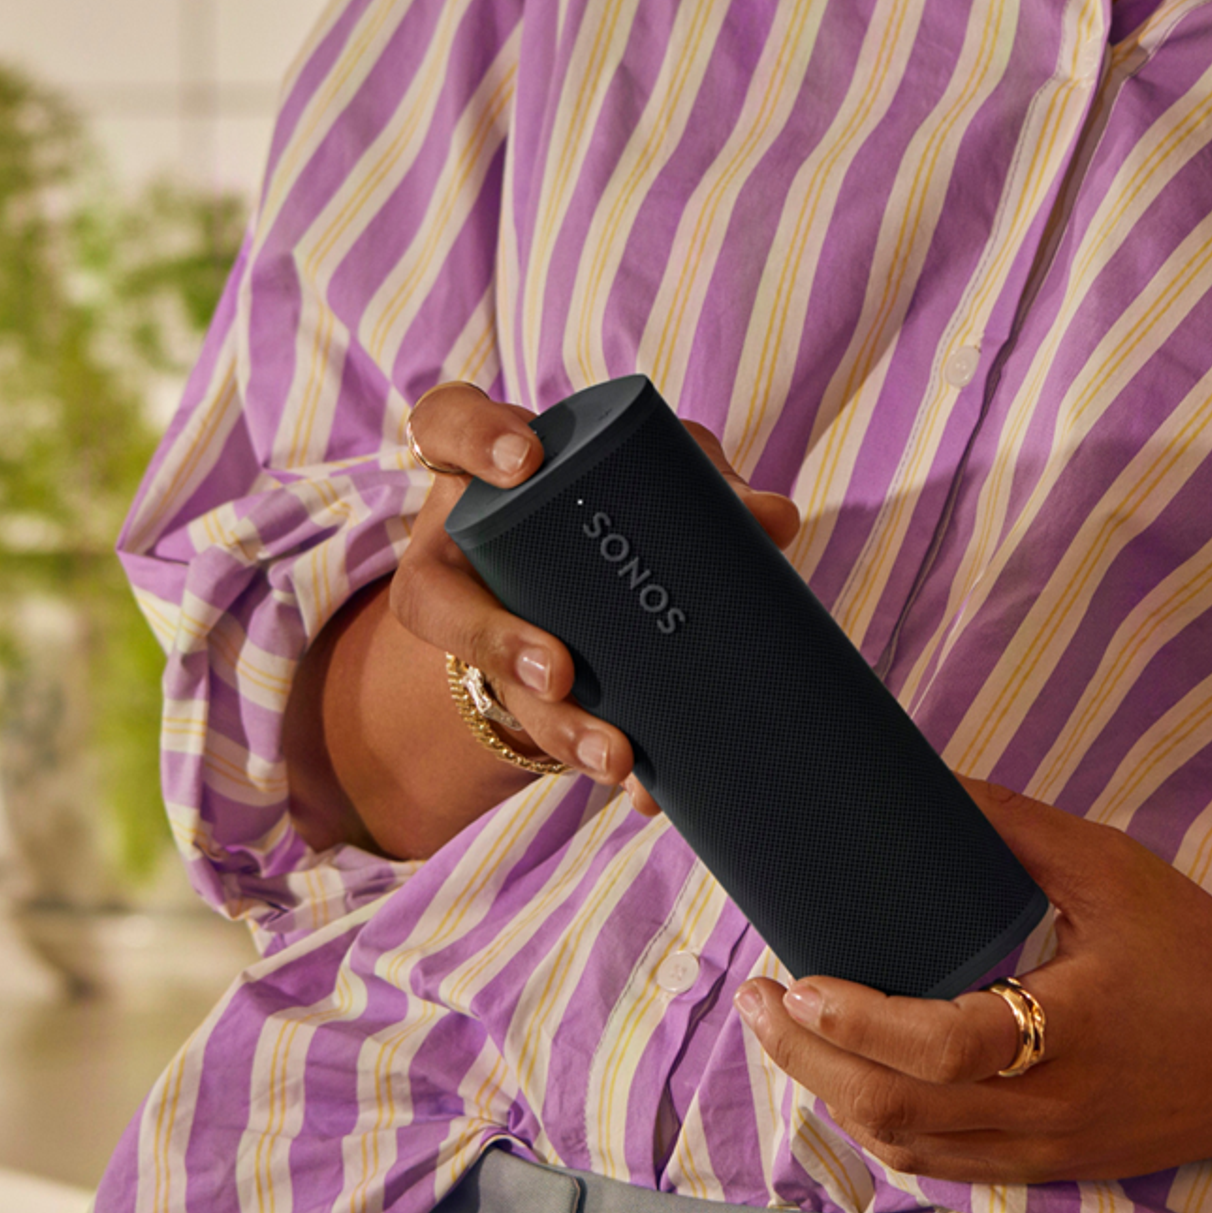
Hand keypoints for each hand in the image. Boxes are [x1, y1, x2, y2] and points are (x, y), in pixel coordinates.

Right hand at [388, 379, 804, 821]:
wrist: (600, 578)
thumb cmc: (624, 495)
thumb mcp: (661, 474)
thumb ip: (708, 483)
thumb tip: (774, 520)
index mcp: (488, 466)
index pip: (445, 423)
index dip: (472, 437)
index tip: (524, 464)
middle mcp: (463, 545)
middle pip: (436, 595)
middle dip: (492, 641)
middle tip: (556, 671)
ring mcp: (478, 621)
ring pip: (486, 681)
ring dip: (552, 726)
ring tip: (614, 757)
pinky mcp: (514, 687)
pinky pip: (542, 732)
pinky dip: (600, 758)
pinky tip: (648, 790)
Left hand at [731, 780, 1211, 1187]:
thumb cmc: (1198, 953)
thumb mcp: (1114, 871)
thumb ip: (1016, 829)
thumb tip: (927, 780)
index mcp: (1069, 1032)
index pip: (941, 1048)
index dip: (857, 1023)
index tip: (798, 979)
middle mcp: (1048, 1109)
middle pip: (898, 1113)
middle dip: (809, 1061)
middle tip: (757, 1002)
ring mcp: (1044, 1153)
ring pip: (908, 1151)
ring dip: (831, 1098)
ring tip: (786, 1033)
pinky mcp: (1046, 1172)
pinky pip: (941, 1168)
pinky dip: (880, 1130)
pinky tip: (847, 1083)